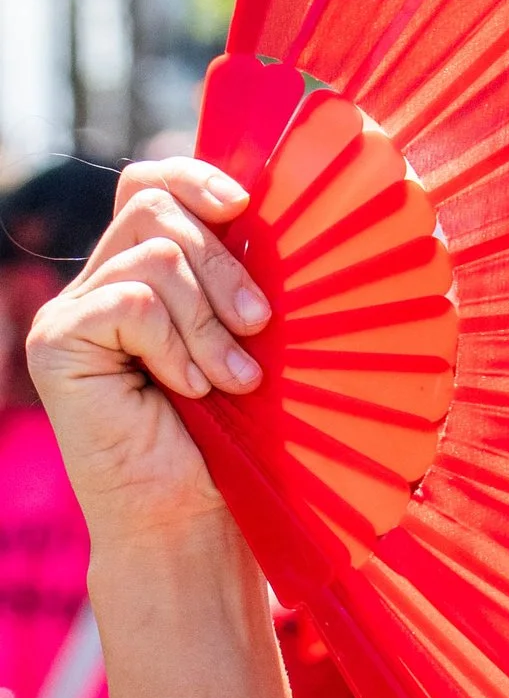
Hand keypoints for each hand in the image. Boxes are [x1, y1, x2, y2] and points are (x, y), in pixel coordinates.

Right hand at [26, 159, 265, 552]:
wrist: (189, 521)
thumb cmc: (230, 444)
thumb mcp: (244, 344)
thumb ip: (236, 281)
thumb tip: (262, 212)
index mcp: (141, 275)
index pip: (149, 185)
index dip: (193, 176)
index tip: (245, 205)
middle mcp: (98, 283)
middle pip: (157, 211)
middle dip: (223, 267)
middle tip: (259, 330)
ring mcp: (70, 312)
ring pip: (154, 255)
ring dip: (208, 321)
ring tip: (230, 381)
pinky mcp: (56, 343)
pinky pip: (134, 303)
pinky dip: (175, 347)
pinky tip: (187, 391)